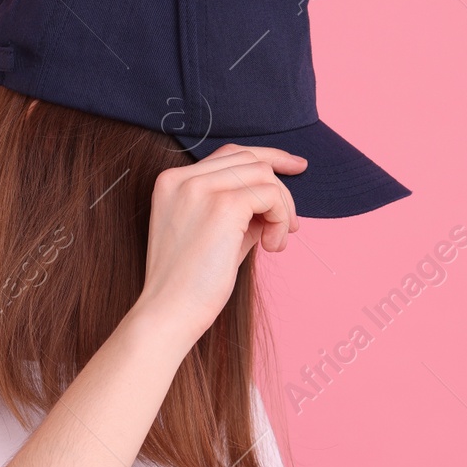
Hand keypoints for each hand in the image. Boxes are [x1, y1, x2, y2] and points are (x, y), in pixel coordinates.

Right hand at [132, 144, 303, 345]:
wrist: (170, 312)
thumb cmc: (189, 282)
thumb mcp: (212, 233)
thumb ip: (237, 208)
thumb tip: (276, 198)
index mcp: (172, 181)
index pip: (229, 154)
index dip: (268, 157)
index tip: (296, 167)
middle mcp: (182, 178)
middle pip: (250, 159)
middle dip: (281, 189)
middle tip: (290, 226)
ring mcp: (201, 189)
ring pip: (264, 175)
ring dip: (282, 209)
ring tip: (274, 243)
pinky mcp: (223, 205)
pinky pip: (270, 196)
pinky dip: (281, 220)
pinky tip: (271, 247)